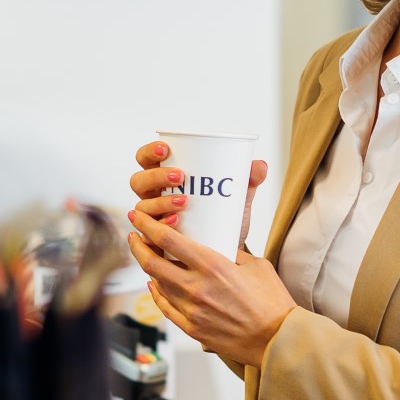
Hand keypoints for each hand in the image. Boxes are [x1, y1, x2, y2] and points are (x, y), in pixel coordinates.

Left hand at [126, 207, 295, 365]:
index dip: (147, 226)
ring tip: (146, 257)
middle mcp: (196, 288)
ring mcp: (191, 310)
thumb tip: (218, 247)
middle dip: (137, 246)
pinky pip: (165, 307)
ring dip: (147, 269)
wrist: (277, 338)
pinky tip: (155, 285)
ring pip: (156, 285)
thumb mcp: (256, 265)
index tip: (137, 217)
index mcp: (213, 266)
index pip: (168, 241)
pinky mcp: (192, 329)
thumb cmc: (272, 301)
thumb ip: (232, 254)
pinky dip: (157, 293)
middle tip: (134, 236)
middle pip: (151, 264)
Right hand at [129, 140, 268, 239]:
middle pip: (139, 181)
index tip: (167, 149)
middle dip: (156, 176)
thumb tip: (260, 165)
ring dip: (160, 202)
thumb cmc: (224, 216)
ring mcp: (152, 219)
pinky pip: (147, 234)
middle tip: (180, 177)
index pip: (146, 159)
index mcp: (165, 178)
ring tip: (183, 203)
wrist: (226, 250)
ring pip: (142, 207)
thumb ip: (248, 180)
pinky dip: (159, 228)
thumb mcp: (237, 197)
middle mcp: (153, 196)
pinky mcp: (156, 241)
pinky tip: (176, 223)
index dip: (150, 152)